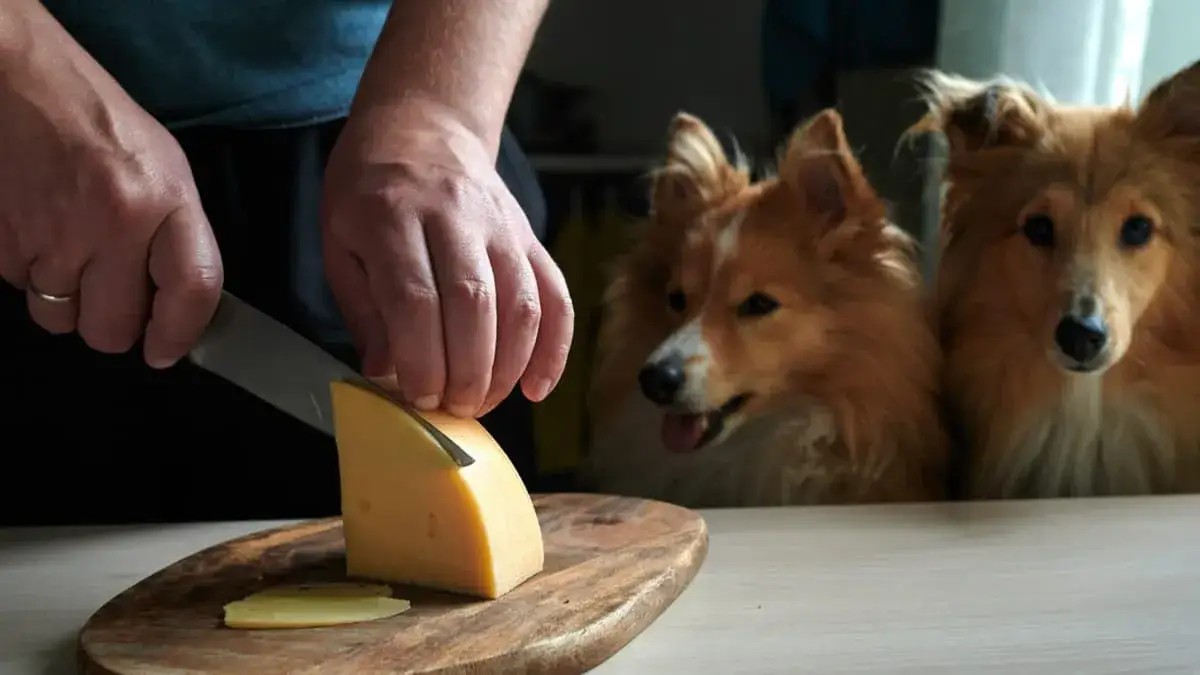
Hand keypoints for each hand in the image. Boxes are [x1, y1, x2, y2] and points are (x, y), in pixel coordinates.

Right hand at [0, 10, 222, 366]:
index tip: (167, 350)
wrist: (15, 80)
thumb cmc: (98, 122)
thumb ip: (177, 237)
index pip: (193, 290)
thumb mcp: (164, 169)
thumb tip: (179, 307)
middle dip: (113, 323)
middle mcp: (112, 222)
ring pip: (60, 319)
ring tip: (70, 245)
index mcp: (164, 200)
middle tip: (111, 292)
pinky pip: (20, 290)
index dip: (181, 334)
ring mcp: (50, 235)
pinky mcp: (1, 241)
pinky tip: (39, 228)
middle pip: (113, 329)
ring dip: (66, 298)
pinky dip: (30, 272)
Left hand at [322, 101, 573, 417]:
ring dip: (507, 368)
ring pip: (521, 304)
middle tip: (451, 409)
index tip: (417, 396)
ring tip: (482, 402)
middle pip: (475, 305)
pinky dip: (554, 348)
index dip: (422, 359)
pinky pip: (555, 295)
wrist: (422, 125)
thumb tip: (387, 374)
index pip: (416, 299)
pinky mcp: (529, 236)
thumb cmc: (369, 190)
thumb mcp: (340, 242)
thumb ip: (363, 310)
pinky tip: (537, 387)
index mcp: (392, 216)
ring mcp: (500, 225)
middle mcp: (454, 216)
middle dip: (466, 373)